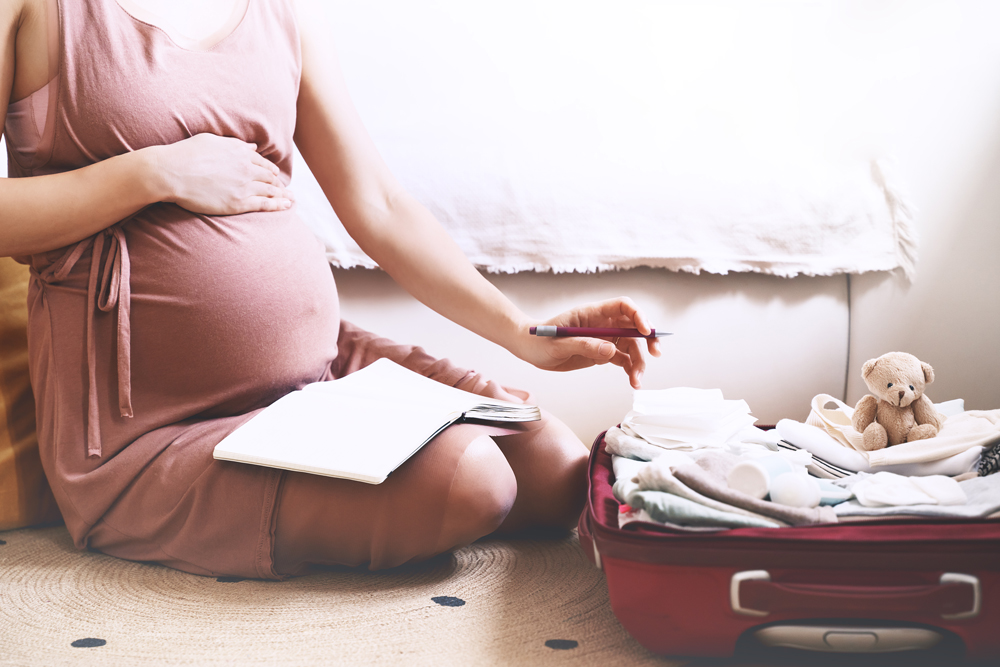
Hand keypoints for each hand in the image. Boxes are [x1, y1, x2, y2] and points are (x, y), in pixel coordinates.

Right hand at [150, 134, 293, 214]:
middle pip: (269, 178)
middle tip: (288, 191)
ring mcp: (243, 186)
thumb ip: (235, 145)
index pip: (262, 163)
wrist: (172, 172)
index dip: (271, 171)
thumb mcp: (212, 141)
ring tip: (292, 200)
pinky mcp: (238, 202)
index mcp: (240, 152)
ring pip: (270, 191)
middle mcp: (246, 168)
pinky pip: (264, 204)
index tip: (275, 176)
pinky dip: (277, 205)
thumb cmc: (185, 154)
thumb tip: (252, 147)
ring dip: (283, 196)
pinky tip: (286, 207)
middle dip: (280, 185)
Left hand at [514, 297, 661, 388]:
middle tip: (655, 354)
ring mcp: (604, 338)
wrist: (529, 349)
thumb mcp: (559, 344)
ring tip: (637, 381)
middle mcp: (602, 324)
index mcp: (592, 313)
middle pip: (633, 327)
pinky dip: (630, 369)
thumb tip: (612, 350)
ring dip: (639, 362)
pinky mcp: (601, 353)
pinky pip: (622, 359)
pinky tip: (632, 380)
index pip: (622, 306)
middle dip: (648, 339)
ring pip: (631, 346)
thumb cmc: (539, 340)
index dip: (638, 315)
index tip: (646, 330)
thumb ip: (584, 345)